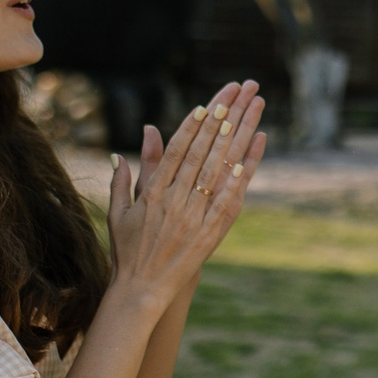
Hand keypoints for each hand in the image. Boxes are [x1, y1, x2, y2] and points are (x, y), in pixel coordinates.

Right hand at [107, 82, 266, 301]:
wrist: (142, 290)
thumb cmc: (127, 250)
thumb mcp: (119, 210)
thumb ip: (125, 176)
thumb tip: (130, 144)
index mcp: (154, 191)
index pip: (178, 148)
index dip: (194, 123)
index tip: (209, 102)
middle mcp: (177, 199)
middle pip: (206, 148)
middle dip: (225, 114)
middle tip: (242, 87)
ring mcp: (196, 215)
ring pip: (222, 165)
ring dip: (242, 132)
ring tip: (256, 105)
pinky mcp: (212, 231)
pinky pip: (233, 195)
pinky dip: (246, 170)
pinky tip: (258, 145)